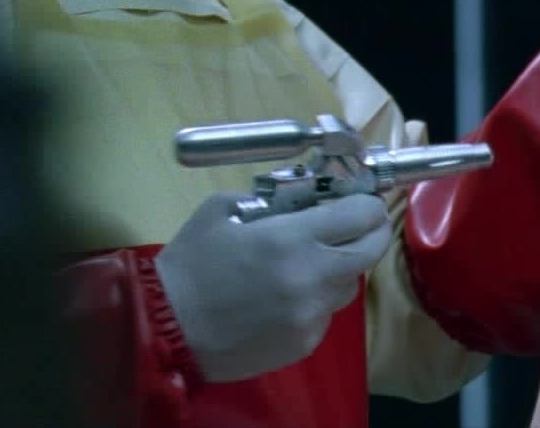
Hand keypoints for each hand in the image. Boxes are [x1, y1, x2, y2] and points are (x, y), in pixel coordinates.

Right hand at [154, 192, 390, 382]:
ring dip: (341, 267)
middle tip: (354, 223)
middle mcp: (312, 278)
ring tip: (310, 261)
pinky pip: (326, 313)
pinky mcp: (305, 344)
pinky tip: (286, 295)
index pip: (361, 214)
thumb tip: (301, 195)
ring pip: (350, 285)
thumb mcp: (221, 210)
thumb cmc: (190, 264)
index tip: (358, 199)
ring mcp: (311, 316)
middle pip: (372, 250)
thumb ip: (266, 198)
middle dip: (369, 231)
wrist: (167, 329)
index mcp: (291, 239)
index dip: (366, 203)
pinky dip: (316, 299)